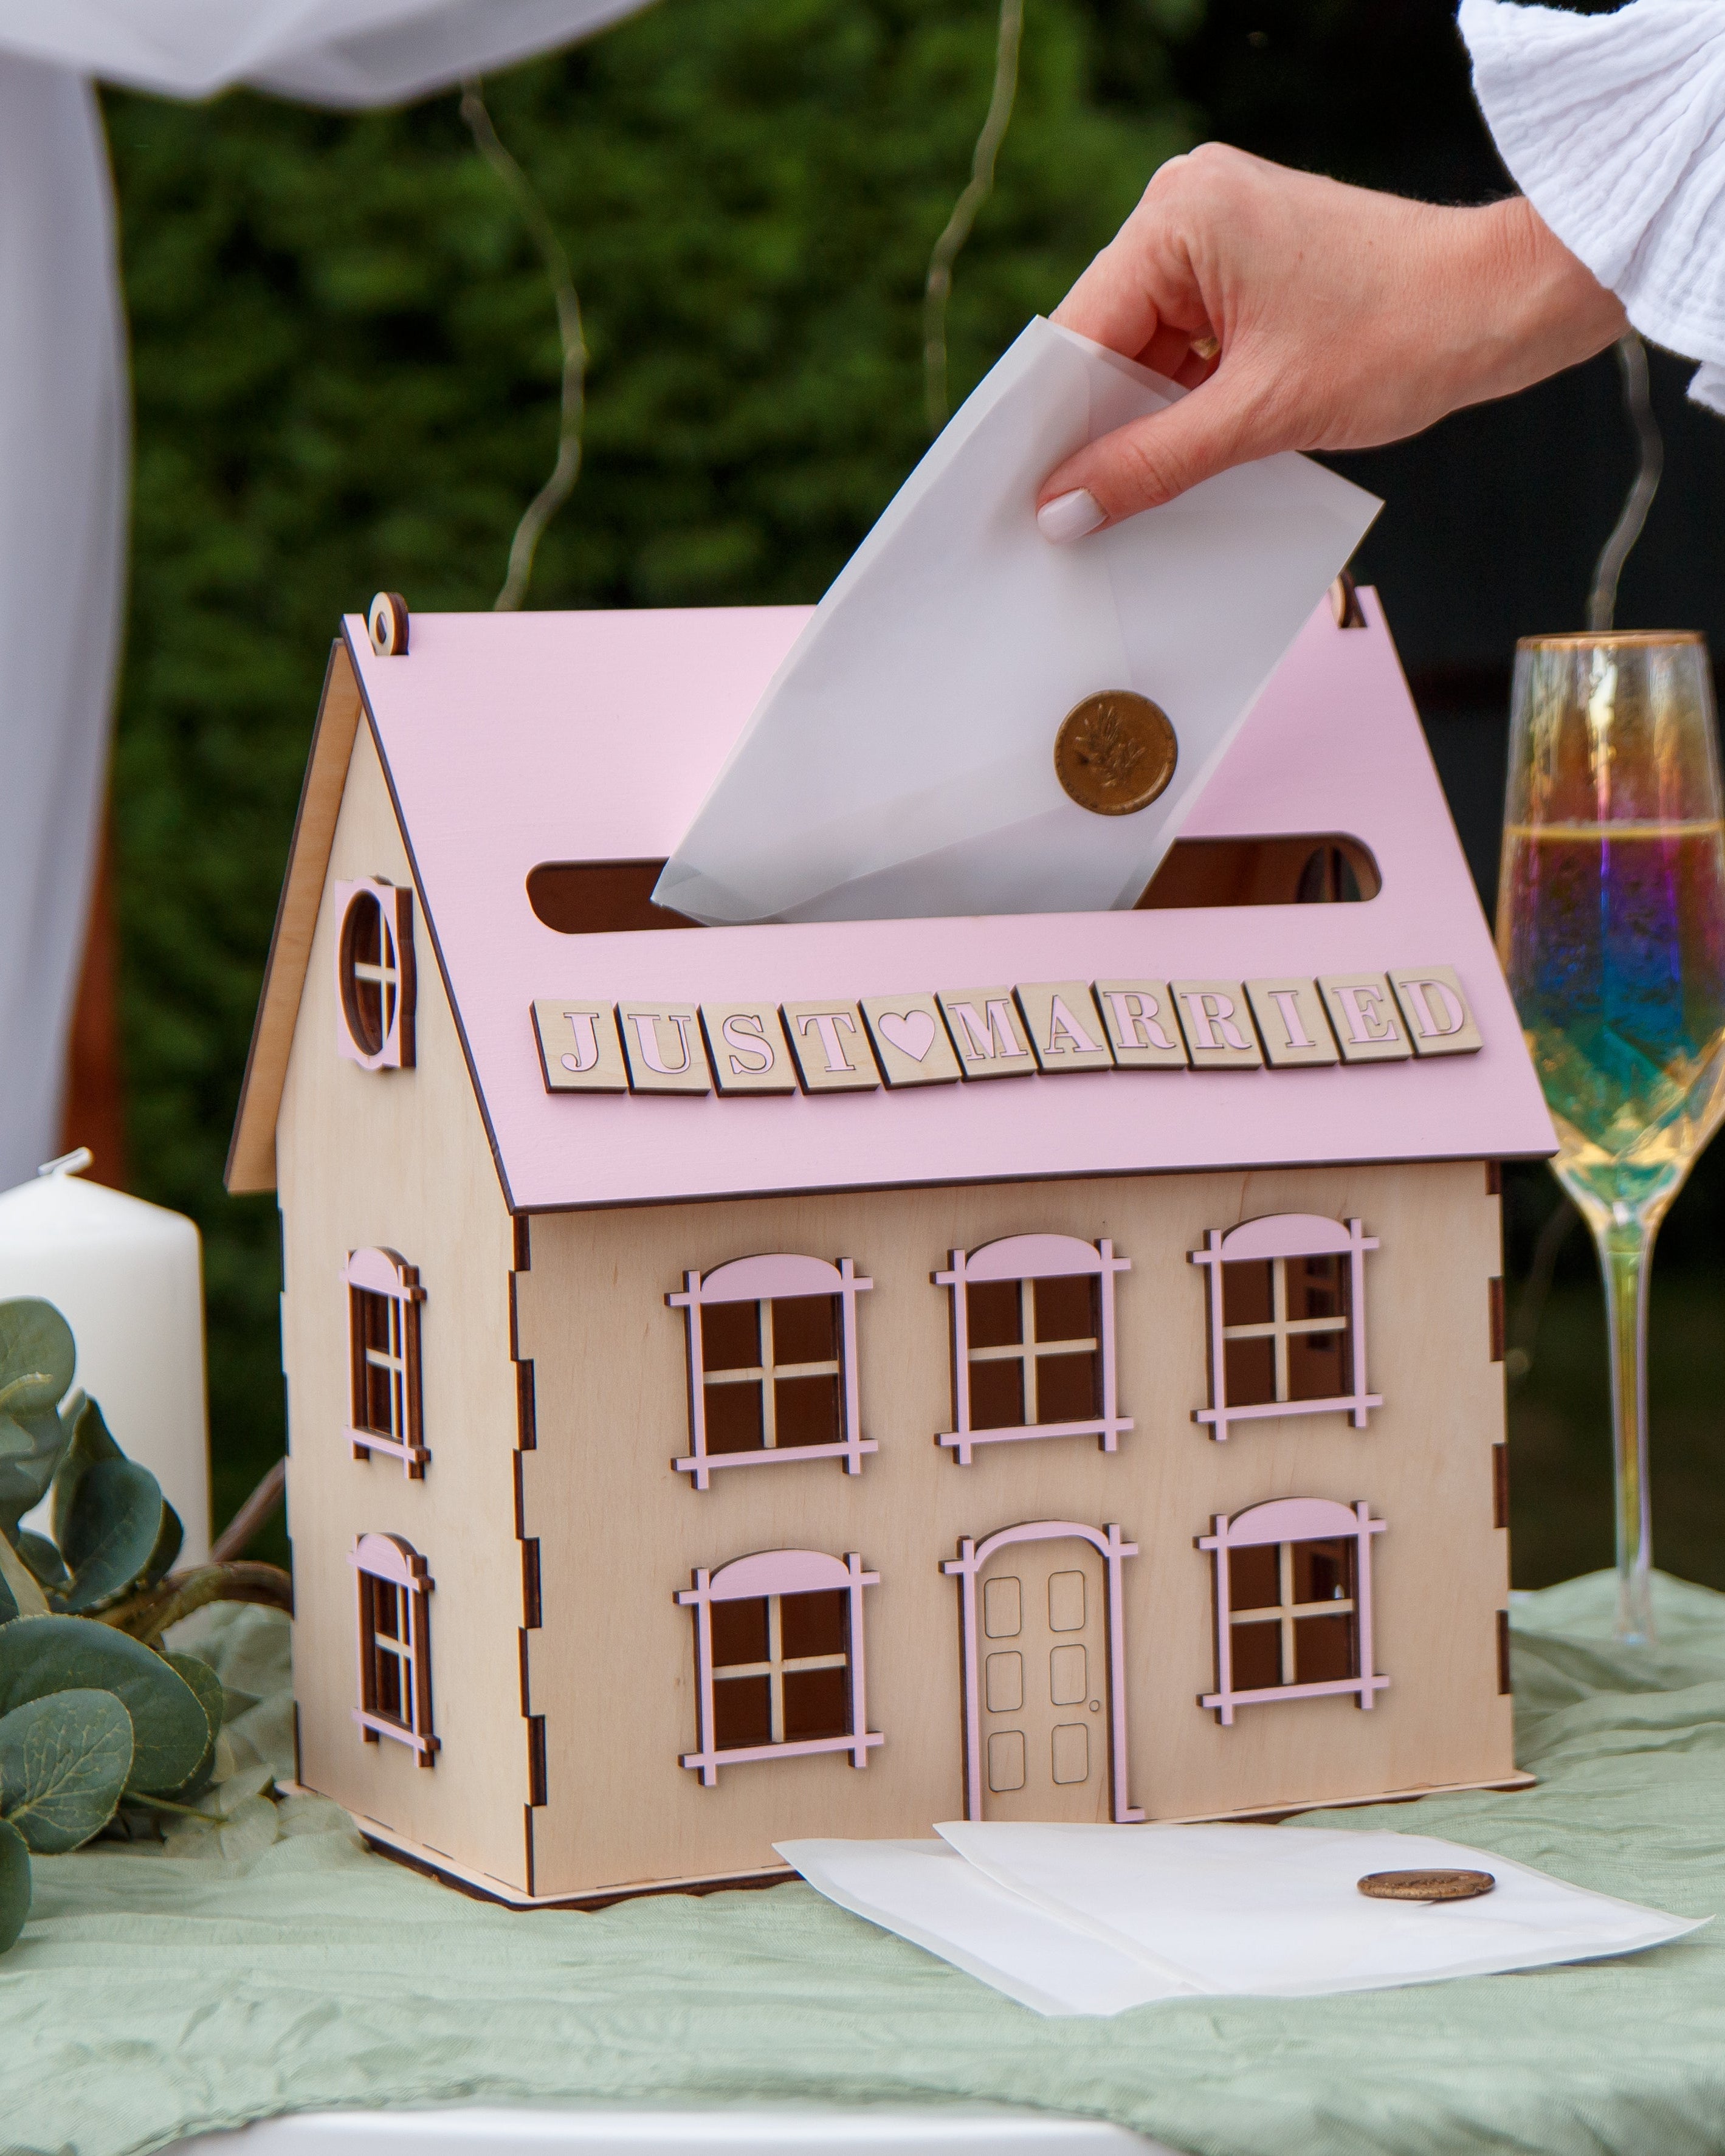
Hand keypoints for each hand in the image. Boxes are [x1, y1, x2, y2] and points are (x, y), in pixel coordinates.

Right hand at [1035, 145, 1624, 539]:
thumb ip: (1149, 464)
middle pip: (1106, 343)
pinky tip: (1178, 462)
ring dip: (1143, 424)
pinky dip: (1182, 405)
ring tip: (1132, 497)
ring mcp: (1217, 233)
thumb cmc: (1403, 334)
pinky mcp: (1245, 266)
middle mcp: (1186, 208)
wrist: (1506, 305)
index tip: (1024, 500)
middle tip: (1070, 518)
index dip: (1050, 425)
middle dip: (1098, 428)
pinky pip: (1186, 346)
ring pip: (1145, 353)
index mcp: (1178, 216)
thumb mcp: (1259, 417)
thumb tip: (1061, 510)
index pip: (1079, 335)